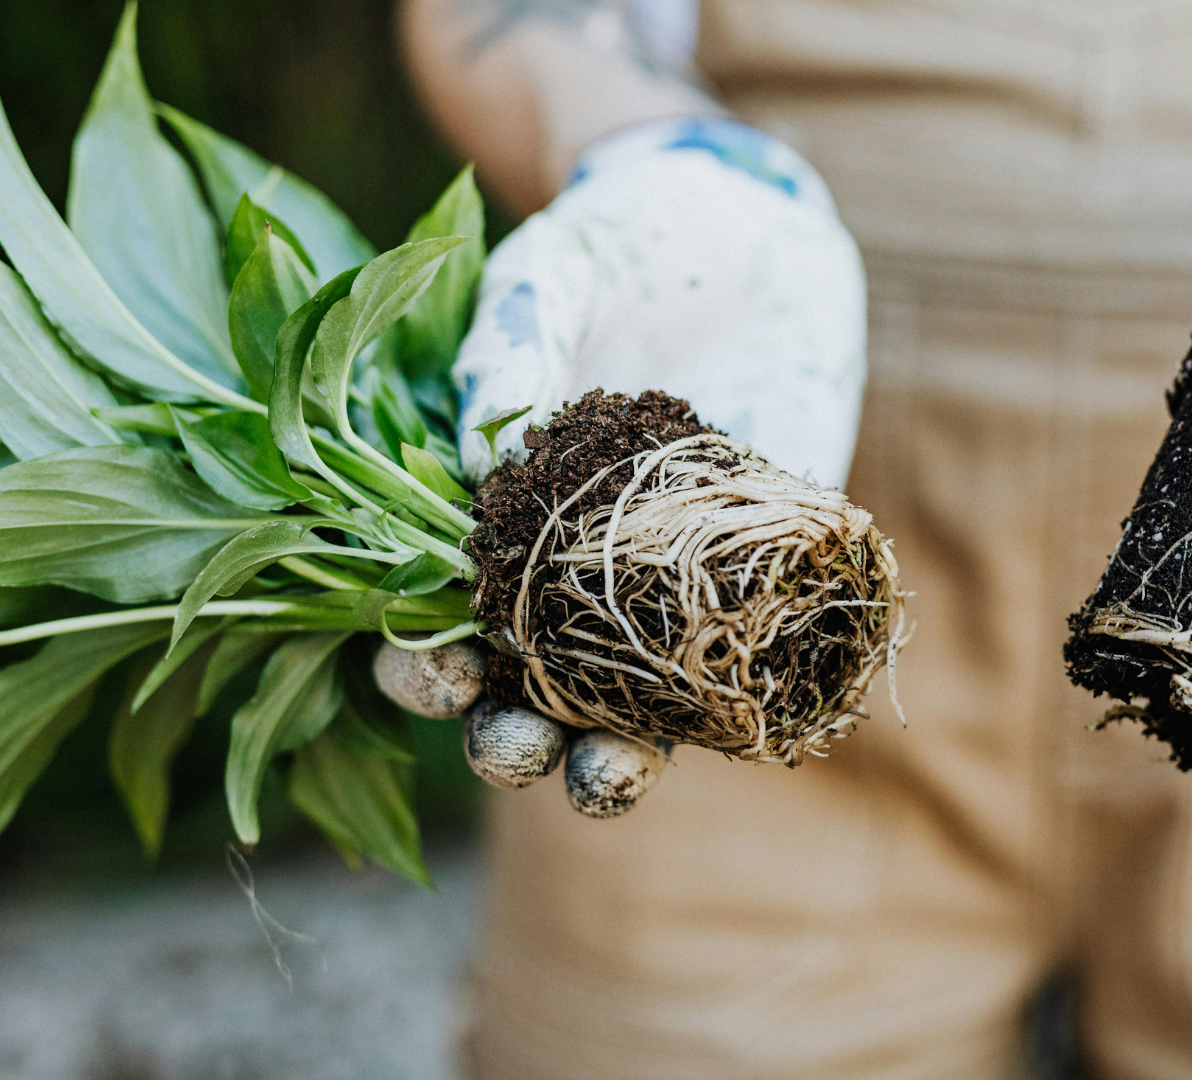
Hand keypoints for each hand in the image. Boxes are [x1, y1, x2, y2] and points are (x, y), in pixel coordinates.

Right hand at [377, 117, 867, 810]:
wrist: (750, 229)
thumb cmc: (618, 248)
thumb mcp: (554, 276)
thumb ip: (511, 347)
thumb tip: (480, 450)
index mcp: (488, 523)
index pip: (433, 627)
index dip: (424, 674)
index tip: (444, 674)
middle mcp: (571, 578)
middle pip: (526, 697)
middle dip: (515, 743)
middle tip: (524, 744)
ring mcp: (671, 587)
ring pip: (633, 712)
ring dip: (616, 762)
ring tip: (615, 774)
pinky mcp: (767, 572)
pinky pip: (754, 656)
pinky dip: (746, 699)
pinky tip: (745, 717)